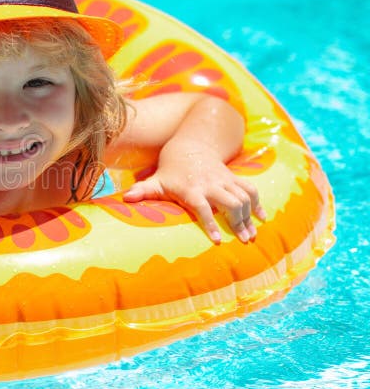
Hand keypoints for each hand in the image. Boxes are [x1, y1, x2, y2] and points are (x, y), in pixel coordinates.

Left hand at [122, 151, 265, 243]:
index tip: (217, 241)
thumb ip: (143, 191)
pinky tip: (262, 218)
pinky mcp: (234, 177)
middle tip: (244, 241)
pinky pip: (251, 189)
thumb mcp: (156, 180)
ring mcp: (224, 180)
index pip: (203, 207)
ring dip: (250, 216)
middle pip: (230, 202)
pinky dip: (258, 203)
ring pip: (243, 197)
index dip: (210, 223)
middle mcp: (211, 184)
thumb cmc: (170, 171)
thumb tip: (126, 198)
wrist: (189, 146)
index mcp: (191, 189)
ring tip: (252, 236)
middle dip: (239, 221)